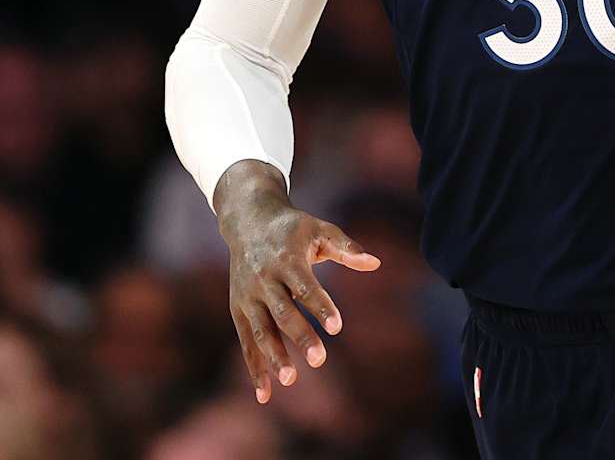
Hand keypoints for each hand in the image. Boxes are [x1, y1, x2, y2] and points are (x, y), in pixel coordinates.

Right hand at [215, 162, 380, 404]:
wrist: (248, 220)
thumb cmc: (293, 228)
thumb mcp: (320, 229)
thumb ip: (346, 247)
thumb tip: (375, 263)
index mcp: (286, 260)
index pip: (305, 287)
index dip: (321, 306)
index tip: (336, 327)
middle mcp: (264, 279)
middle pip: (283, 312)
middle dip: (300, 336)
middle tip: (320, 360)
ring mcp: (248, 296)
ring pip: (260, 330)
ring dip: (273, 356)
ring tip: (290, 380)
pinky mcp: (238, 308)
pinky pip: (246, 341)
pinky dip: (254, 367)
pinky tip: (265, 394)